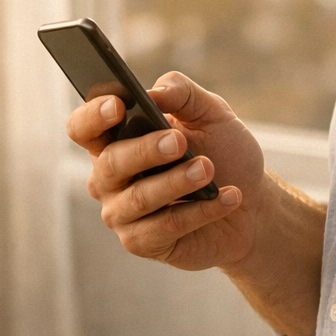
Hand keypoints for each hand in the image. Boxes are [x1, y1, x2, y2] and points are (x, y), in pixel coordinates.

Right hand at [67, 71, 266, 270]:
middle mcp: (109, 177)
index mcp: (116, 139)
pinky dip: (201, 210)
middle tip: (179, 142)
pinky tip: (229, 197)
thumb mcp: (211, 113)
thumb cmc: (224, 153)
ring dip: (176, 182)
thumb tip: (155, 92)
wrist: (252, 205)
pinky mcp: (142, 243)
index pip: (83, 127)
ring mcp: (122, 213)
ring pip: (139, 198)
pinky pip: (165, 227)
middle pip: (110, 163)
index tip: (119, 106)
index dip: (93, 116)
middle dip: (145, 150)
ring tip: (208, 169)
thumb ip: (182, 93)